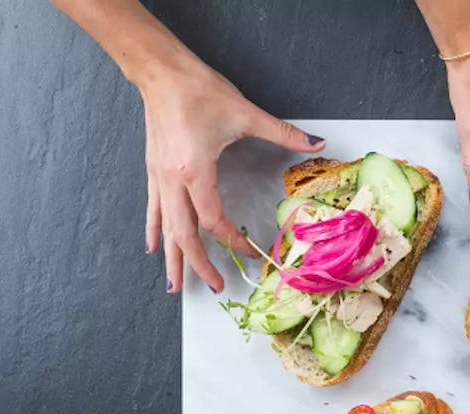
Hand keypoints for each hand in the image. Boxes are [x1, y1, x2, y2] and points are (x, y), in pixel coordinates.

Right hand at [140, 60, 324, 292]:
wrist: (160, 70)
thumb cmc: (197, 90)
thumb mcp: (245, 113)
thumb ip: (283, 133)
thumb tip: (317, 142)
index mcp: (195, 171)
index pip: (214, 220)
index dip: (232, 241)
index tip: (250, 252)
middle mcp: (172, 180)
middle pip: (184, 235)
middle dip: (198, 265)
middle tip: (215, 287)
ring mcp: (158, 177)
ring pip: (164, 228)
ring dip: (172, 258)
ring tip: (174, 286)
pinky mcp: (152, 170)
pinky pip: (153, 209)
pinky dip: (154, 231)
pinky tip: (154, 247)